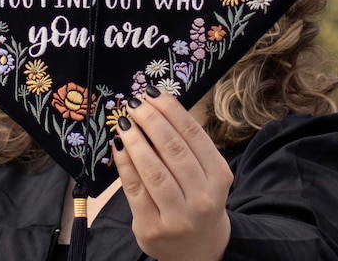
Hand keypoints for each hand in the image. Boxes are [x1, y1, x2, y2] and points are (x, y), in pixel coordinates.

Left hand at [112, 86, 232, 260]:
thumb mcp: (203, 172)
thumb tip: (154, 104)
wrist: (198, 248)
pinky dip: (124, 164)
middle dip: (150, 120)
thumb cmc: (196, 197)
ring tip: (124, 122)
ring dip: (136, 140)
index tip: (151, 92)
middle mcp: (203, 197)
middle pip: (173, 149)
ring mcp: (179, 216)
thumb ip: (185, 144)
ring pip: (154, 170)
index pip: (193, 133)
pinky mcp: (153, 227)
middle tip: (134, 103)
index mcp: (219, 175)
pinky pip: (135, 189)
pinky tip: (118, 146)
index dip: (170, 109)